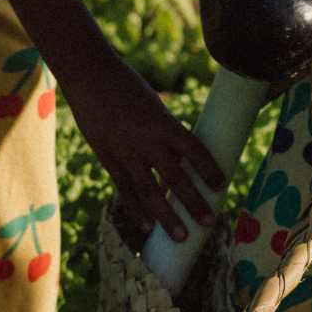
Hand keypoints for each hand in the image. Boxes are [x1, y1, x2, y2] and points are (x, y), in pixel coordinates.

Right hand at [64, 62, 224, 241]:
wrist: (89, 75)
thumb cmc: (127, 86)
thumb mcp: (153, 106)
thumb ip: (164, 133)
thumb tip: (179, 160)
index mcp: (163, 122)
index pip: (194, 150)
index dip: (209, 169)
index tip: (221, 185)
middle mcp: (146, 140)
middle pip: (175, 178)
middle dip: (193, 203)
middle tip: (209, 222)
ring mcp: (125, 152)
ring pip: (149, 191)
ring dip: (166, 217)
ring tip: (181, 236)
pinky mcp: (107, 158)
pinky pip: (124, 189)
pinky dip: (136, 209)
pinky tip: (146, 227)